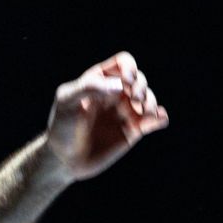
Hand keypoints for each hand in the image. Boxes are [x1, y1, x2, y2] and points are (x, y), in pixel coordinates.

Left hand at [45, 52, 167, 181]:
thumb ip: (89, 87)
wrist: (64, 159)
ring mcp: (125, 112)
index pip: (123, 63)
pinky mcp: (133, 131)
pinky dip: (161, 117)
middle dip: (141, 87)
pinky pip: (155, 120)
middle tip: (134, 100)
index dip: (130, 67)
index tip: (127, 81)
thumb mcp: (66, 100)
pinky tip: (158, 119)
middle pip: (139, 80)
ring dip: (152, 102)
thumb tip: (121, 86)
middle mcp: (115, 94)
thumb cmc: (61, 126)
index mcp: (99, 80)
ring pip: (149, 99)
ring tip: (144, 113)